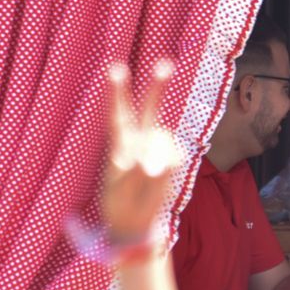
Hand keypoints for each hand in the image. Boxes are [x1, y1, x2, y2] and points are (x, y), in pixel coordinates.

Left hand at [100, 60, 184, 244]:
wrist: (135, 226)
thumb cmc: (120, 206)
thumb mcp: (119, 192)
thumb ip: (136, 175)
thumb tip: (156, 163)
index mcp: (119, 145)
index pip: (117, 114)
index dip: (116, 93)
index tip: (115, 69)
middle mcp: (140, 143)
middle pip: (150, 111)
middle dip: (157, 88)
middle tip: (166, 64)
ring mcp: (158, 152)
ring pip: (164, 138)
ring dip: (158, 152)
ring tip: (147, 178)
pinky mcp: (173, 162)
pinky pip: (174, 157)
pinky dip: (167, 167)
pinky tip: (158, 180)